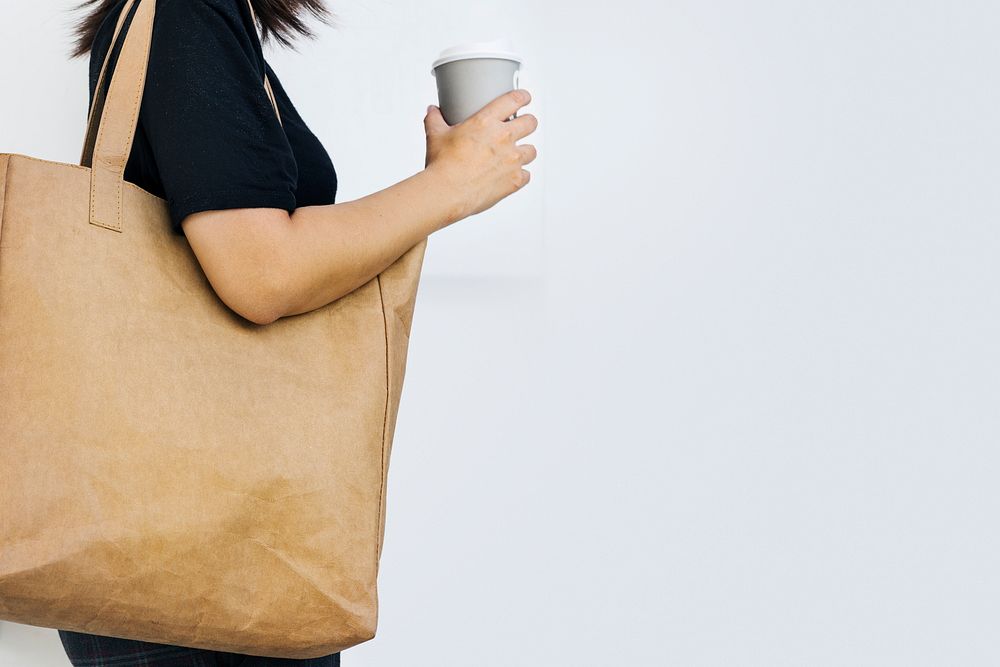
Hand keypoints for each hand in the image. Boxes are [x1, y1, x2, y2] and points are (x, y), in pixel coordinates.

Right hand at [423, 89, 537, 221]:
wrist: (447, 193)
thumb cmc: (442, 165)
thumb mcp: (435, 136)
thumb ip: (435, 119)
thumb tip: (432, 111)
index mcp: (486, 122)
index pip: (514, 100)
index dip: (523, 97)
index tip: (524, 98)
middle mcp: (504, 138)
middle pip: (531, 123)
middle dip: (528, 123)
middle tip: (522, 126)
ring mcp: (512, 160)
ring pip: (532, 150)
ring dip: (525, 150)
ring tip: (515, 154)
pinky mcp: (515, 180)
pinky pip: (526, 175)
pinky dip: (520, 175)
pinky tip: (510, 175)